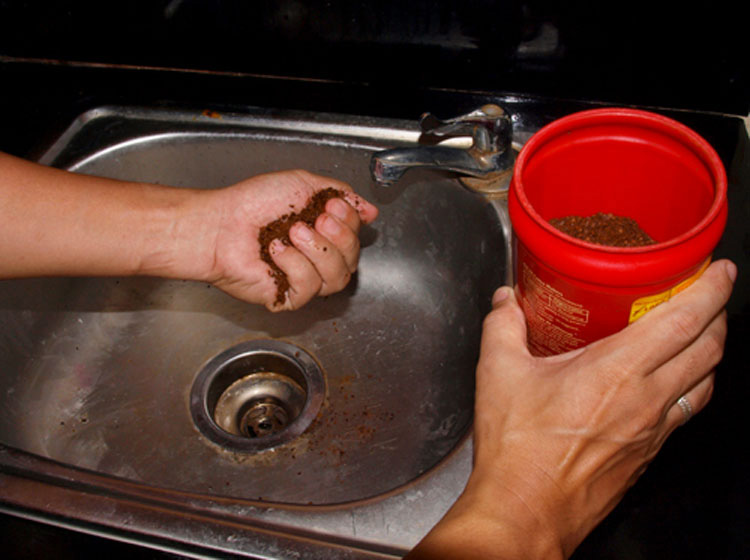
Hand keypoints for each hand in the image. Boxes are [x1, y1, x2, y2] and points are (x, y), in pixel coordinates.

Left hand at [186, 169, 377, 310]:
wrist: (221, 223)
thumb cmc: (253, 203)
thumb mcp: (303, 184)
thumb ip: (340, 193)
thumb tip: (368, 210)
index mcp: (323, 233)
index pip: (357, 237)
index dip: (351, 222)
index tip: (332, 204)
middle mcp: (316, 258)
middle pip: (353, 259)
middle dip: (339, 236)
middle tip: (317, 218)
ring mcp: (304, 280)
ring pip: (337, 277)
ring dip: (318, 250)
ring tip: (293, 231)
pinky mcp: (288, 298)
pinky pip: (310, 287)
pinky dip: (294, 264)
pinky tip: (276, 250)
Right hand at [407, 259, 735, 559]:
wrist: (527, 509)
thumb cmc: (519, 450)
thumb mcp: (498, 373)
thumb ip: (503, 326)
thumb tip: (506, 301)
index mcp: (617, 371)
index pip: (684, 321)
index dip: (711, 290)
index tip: (719, 270)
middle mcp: (647, 400)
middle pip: (709, 349)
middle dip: (719, 314)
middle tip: (710, 294)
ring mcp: (653, 431)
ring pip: (705, 383)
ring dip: (711, 352)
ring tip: (700, 335)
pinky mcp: (647, 454)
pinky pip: (686, 413)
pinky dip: (692, 387)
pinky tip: (670, 385)